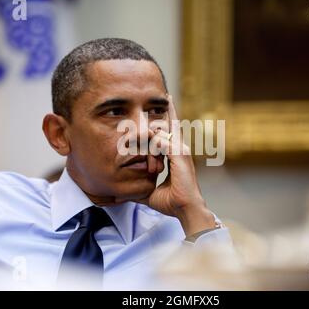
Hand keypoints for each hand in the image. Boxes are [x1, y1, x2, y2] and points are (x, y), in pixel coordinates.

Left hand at [139, 94, 215, 235]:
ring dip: (147, 145)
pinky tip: (152, 163)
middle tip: (153, 137)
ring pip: (158, 132)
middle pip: (165, 124)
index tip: (168, 99)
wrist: (185, 209)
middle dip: (153, 125)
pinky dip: (151, 149)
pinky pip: (159, 141)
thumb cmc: (171, 202)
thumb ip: (139, 185)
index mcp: (176, 153)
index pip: (171, 127)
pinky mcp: (180, 153)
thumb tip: (122, 191)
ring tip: (150, 164)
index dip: (169, 113)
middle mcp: (180, 147)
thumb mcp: (150, 191)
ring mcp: (181, 149)